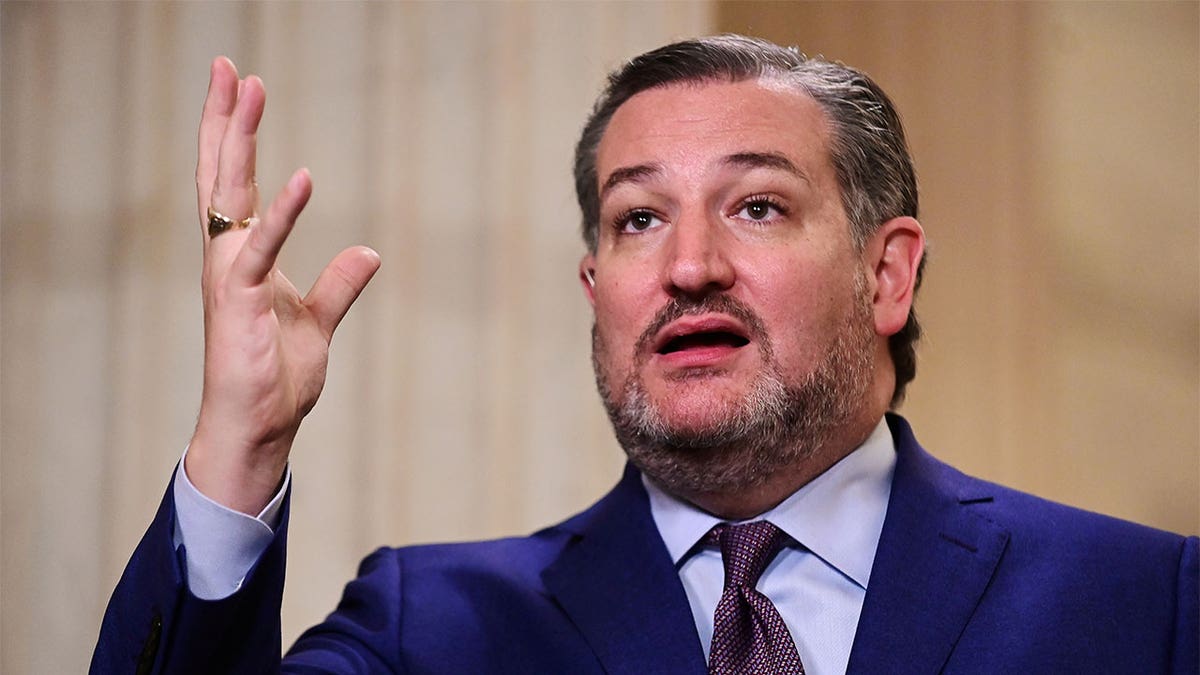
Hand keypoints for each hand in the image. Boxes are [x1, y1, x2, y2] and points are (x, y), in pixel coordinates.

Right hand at [186, 57, 379, 514]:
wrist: (260, 427)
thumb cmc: (277, 377)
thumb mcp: (319, 322)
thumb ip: (340, 285)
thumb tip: (370, 252)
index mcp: (244, 257)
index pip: (234, 184)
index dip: (233, 136)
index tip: (238, 88)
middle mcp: (229, 257)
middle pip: (222, 174)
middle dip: (224, 119)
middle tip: (226, 66)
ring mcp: (230, 276)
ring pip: (229, 195)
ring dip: (238, 140)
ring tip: (246, 90)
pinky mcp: (239, 301)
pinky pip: (260, 248)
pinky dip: (282, 213)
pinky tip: (303, 177)